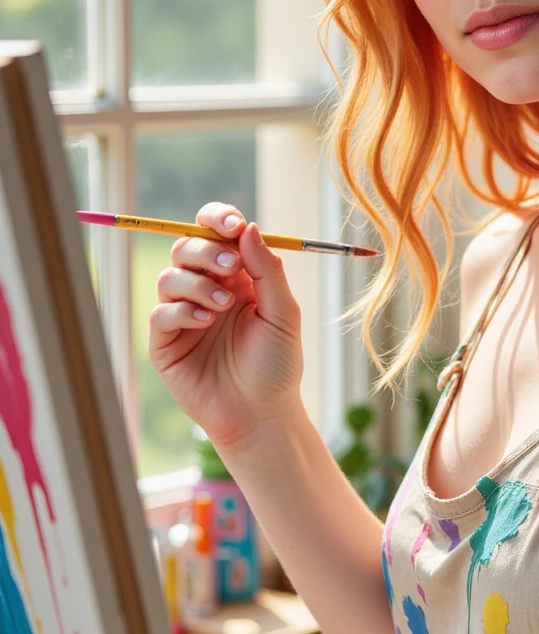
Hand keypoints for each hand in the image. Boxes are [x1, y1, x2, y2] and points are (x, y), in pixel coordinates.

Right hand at [148, 202, 303, 450]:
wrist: (261, 414)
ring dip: (196, 283)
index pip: (216, 233)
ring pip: (170, 277)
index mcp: (236, 277)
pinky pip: (160, 313)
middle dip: (206, 249)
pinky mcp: (165, 342)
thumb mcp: (283, 313)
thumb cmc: (277, 365)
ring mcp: (183, 315)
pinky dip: (182, 311)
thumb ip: (268, 270)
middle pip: (186, 247)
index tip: (232, 223)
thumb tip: (248, 227)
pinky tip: (205, 322)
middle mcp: (206, 289)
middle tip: (231, 265)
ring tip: (222, 306)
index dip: (218, 219)